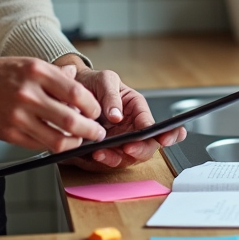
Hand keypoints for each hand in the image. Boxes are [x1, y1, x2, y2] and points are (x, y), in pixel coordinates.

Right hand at [0, 51, 105, 153]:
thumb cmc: (0, 73)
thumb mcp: (30, 63)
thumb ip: (56, 74)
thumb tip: (78, 78)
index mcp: (37, 72)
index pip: (77, 93)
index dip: (92, 106)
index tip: (96, 112)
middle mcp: (28, 94)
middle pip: (71, 120)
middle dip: (90, 130)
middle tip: (97, 133)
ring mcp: (18, 116)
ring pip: (57, 140)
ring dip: (74, 143)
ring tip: (80, 140)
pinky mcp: (10, 134)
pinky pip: (40, 146)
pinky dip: (53, 146)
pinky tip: (59, 141)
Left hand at [56, 61, 186, 172]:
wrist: (73, 92)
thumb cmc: (95, 82)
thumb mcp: (105, 80)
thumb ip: (111, 96)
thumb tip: (117, 116)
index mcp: (137, 108)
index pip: (155, 124)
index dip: (165, 134)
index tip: (163, 139)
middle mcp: (132, 127)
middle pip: (147, 146)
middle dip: (140, 150)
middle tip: (128, 148)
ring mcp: (120, 140)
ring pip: (128, 157)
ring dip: (116, 158)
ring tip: (101, 152)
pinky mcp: (106, 149)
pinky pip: (109, 159)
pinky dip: (103, 160)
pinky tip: (94, 153)